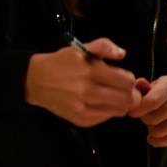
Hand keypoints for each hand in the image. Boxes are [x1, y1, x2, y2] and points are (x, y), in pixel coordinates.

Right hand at [25, 38, 139, 127]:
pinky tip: (99, 102)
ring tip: (113, 96)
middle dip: (130, 93)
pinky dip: (108, 110)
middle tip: (123, 89)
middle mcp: (88, 91)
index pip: (127, 81)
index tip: (123, 77)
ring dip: (120, 103)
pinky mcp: (82, 120)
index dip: (130, 79)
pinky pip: (107, 117)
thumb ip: (103, 46)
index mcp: (89, 70)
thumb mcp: (79, 48)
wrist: (36, 81)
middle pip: (127, 98)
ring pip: (120, 110)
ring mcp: (85, 108)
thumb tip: (122, 54)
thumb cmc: (61, 63)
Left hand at [128, 75, 166, 146]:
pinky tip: (155, 134)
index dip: (138, 109)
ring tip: (153, 122)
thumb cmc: (162, 92)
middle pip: (153, 118)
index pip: (152, 101)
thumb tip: (140, 83)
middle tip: (145, 115)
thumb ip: (143, 86)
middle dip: (144, 118)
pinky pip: (166, 141)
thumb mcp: (153, 85)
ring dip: (150, 129)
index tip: (133, 111)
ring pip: (158, 131)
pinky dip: (156, 140)